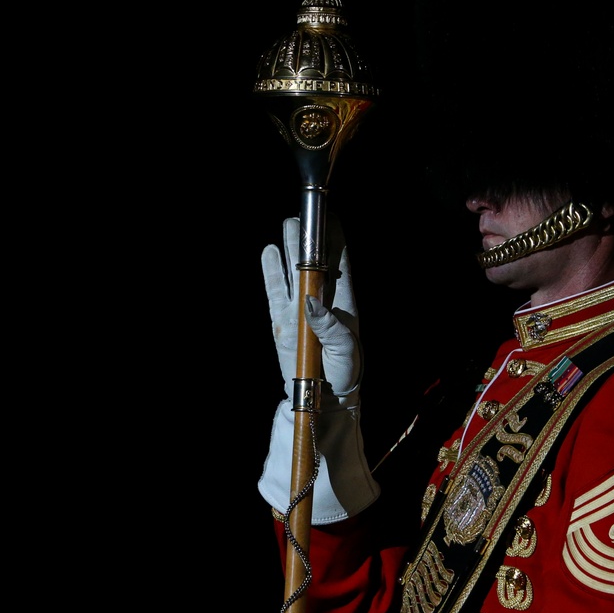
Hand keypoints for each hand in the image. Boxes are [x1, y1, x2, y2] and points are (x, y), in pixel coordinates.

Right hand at [262, 216, 360, 399]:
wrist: (324, 396)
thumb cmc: (344, 371)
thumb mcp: (344, 350)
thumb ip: (329, 326)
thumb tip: (309, 301)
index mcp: (344, 302)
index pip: (340, 264)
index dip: (336, 240)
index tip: (330, 217)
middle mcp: (321, 300)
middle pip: (314, 261)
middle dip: (310, 238)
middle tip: (303, 215)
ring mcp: (299, 309)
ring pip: (293, 271)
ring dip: (290, 248)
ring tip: (287, 224)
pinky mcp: (283, 320)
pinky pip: (275, 291)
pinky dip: (271, 271)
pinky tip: (269, 252)